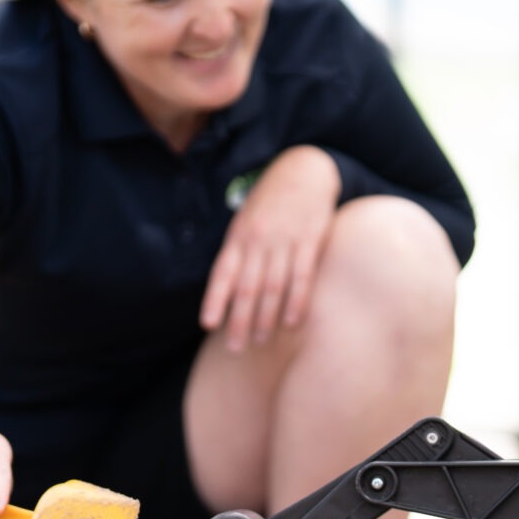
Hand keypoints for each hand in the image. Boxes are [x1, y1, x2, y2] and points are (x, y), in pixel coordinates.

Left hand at [201, 146, 341, 351]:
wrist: (304, 170)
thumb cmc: (271, 201)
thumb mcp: (246, 220)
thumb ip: (238, 252)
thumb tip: (226, 290)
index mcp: (239, 235)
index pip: (223, 272)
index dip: (215, 299)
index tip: (208, 325)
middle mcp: (259, 240)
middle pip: (247, 287)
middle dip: (240, 320)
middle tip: (236, 348)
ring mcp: (285, 241)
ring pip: (273, 287)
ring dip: (266, 318)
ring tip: (262, 341)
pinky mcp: (310, 241)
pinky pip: (302, 277)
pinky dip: (296, 302)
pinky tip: (291, 322)